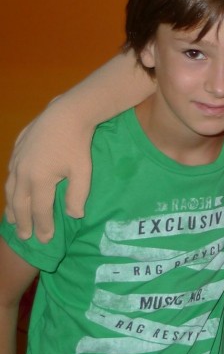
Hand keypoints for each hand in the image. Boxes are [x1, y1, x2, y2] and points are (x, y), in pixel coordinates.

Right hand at [4, 99, 93, 241]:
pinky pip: (11, 174)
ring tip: (13, 220)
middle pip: (20, 204)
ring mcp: (17, 160)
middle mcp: (22, 172)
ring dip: (12, 207)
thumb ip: (78, 195)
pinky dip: (12, 189)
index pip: (39, 210)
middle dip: (22, 222)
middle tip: (24, 236)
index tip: (44, 240)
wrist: (66, 113)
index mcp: (39, 180)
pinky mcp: (17, 150)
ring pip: (11, 189)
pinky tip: (14, 192)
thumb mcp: (83, 171)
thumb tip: (74, 216)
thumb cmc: (78, 143)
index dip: (42, 226)